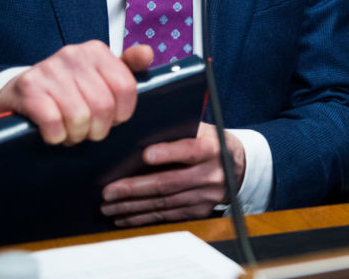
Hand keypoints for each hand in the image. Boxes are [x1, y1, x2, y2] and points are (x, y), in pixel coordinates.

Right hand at [0, 42, 152, 145]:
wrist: (21, 91)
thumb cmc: (69, 87)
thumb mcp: (100, 73)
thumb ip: (128, 66)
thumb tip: (147, 53)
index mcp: (96, 51)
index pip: (126, 87)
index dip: (123, 113)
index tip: (113, 119)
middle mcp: (74, 54)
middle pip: (103, 106)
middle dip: (98, 129)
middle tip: (89, 131)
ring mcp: (49, 69)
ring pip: (79, 117)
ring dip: (76, 135)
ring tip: (71, 132)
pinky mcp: (28, 87)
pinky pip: (53, 123)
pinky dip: (56, 136)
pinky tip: (53, 132)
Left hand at [100, 122, 246, 226]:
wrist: (238, 167)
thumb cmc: (211, 143)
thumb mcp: (203, 131)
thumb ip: (179, 132)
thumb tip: (141, 135)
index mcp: (212, 148)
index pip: (190, 150)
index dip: (168, 153)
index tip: (145, 155)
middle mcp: (211, 173)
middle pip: (170, 182)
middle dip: (136, 188)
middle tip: (109, 191)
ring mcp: (206, 195)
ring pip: (165, 203)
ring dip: (133, 207)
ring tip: (109, 206)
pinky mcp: (200, 210)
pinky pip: (168, 216)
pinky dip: (143, 217)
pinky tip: (125, 217)